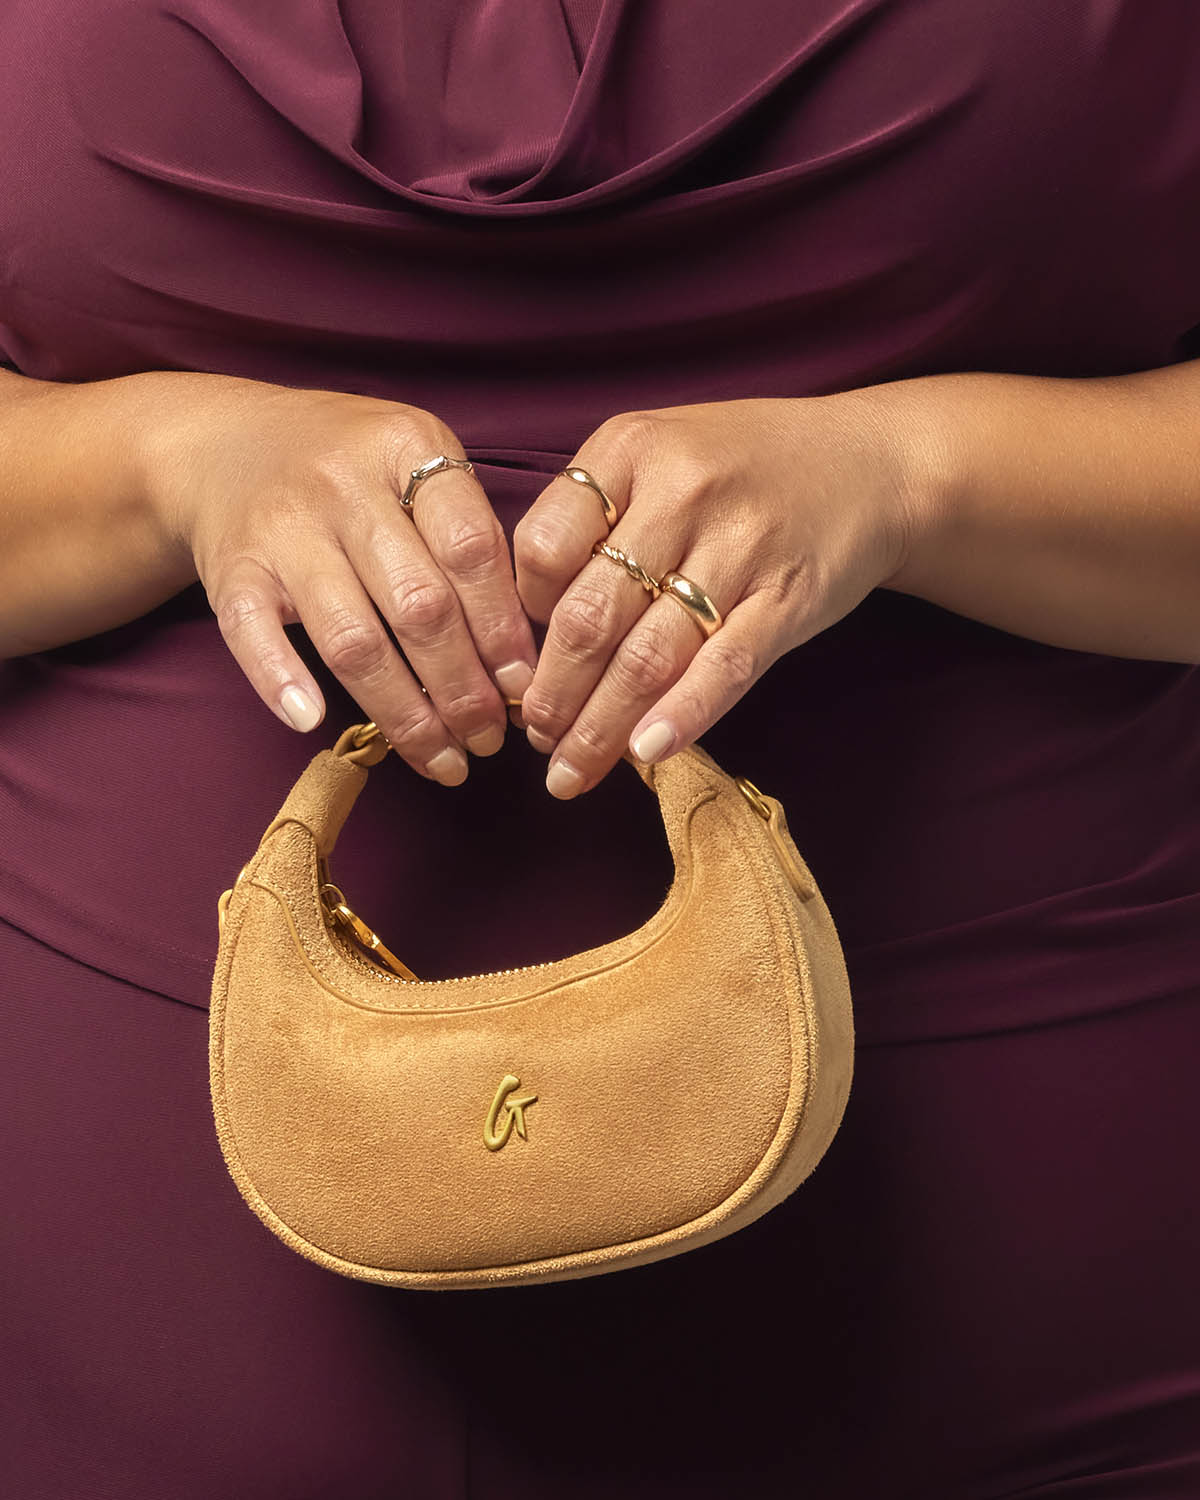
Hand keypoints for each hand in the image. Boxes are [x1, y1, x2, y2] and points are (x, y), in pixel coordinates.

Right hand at [142, 374, 538, 783]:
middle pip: (419, 606)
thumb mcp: (417, 462)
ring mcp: (281, 529)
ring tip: (443, 759)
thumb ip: (467, 534)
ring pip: (352, 639)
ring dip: (404, 713)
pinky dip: (282, 683)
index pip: (471, 548)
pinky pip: (254, 635)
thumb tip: (522, 651)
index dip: (503, 628)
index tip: (523, 687)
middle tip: (489, 739)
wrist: (226, 442)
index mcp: (406, 448)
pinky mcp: (231, 570)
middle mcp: (342, 485)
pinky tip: (316, 724)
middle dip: (463, 688)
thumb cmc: (349, 466)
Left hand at [512, 394, 922, 796]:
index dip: (525, 619)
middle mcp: (681, 493)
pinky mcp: (788, 599)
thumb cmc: (742, 468)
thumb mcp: (657, 454)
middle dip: (553, 694)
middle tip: (536, 739)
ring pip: (649, 655)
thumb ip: (595, 520)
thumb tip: (532, 631)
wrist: (872, 464)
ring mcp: (740, 547)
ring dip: (600, 727)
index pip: (543, 549)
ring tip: (570, 772)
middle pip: (590, 616)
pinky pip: (725, 668)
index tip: (527, 658)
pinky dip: (682, 716)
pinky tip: (646, 754)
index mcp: (630, 449)